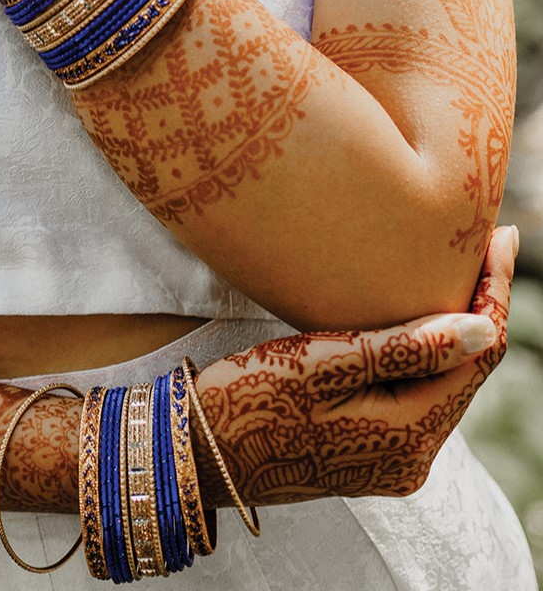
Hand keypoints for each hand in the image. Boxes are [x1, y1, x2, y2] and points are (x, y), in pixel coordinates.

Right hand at [194, 224, 515, 504]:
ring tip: (455, 270)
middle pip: (465, 371)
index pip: (475, 356)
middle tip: (483, 242)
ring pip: (441, 383)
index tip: (499, 238)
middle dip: (478, 307)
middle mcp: (411, 458)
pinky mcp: (370, 452)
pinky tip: (413, 320)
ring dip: (450, 329)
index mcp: (405, 437)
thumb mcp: (319, 363)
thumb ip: (403, 349)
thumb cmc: (246, 400)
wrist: (197, 453)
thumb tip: (484, 326)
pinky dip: (422, 355)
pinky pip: (414, 397)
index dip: (493, 294)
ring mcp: (391, 459)